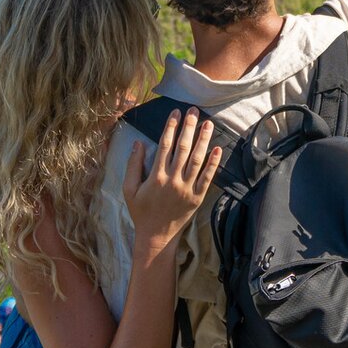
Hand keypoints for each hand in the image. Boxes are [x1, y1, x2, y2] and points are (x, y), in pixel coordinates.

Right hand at [123, 108, 220, 250]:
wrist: (156, 236)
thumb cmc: (141, 212)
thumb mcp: (129, 189)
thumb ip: (133, 165)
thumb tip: (138, 143)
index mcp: (155, 176)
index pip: (165, 145)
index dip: (171, 126)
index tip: (176, 112)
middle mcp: (172, 180)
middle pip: (182, 148)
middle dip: (188, 127)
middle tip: (194, 110)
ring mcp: (186, 189)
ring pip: (197, 160)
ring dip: (203, 140)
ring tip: (208, 123)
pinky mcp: (197, 198)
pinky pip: (207, 178)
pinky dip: (213, 163)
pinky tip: (218, 149)